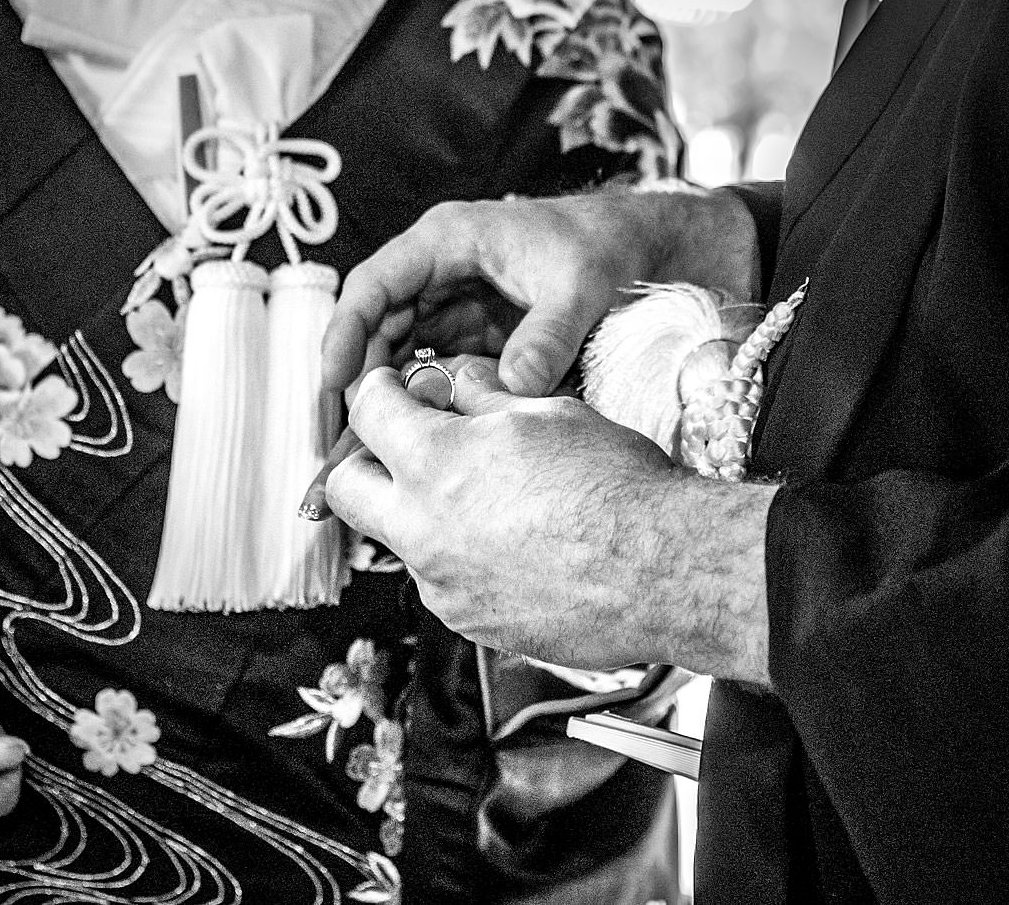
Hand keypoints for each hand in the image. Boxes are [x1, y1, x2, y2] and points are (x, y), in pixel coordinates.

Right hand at [320, 186, 761, 408]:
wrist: (651, 244)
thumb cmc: (609, 245)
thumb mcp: (578, 288)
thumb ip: (544, 337)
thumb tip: (512, 390)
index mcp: (447, 240)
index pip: (372, 288)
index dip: (345, 339)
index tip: (334, 390)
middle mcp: (440, 266)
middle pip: (375, 325)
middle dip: (355, 381)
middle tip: (343, 443)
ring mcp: (456, 297)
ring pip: (400, 349)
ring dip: (387, 395)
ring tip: (372, 452)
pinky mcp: (476, 326)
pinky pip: (434, 363)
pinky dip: (424, 397)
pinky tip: (422, 440)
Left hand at [323, 360, 775, 681]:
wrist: (664, 573)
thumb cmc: (616, 486)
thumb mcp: (547, 414)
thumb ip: (485, 399)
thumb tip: (456, 384)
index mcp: (436, 462)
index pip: (368, 413)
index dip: (378, 392)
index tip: (393, 391)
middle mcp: (423, 527)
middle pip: (345, 489)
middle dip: (364, 461)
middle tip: (403, 449)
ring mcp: (442, 584)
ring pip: (397, 539)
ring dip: (419, 513)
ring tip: (483, 499)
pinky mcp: (469, 623)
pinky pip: (441, 582)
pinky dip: (459, 558)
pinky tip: (513, 546)